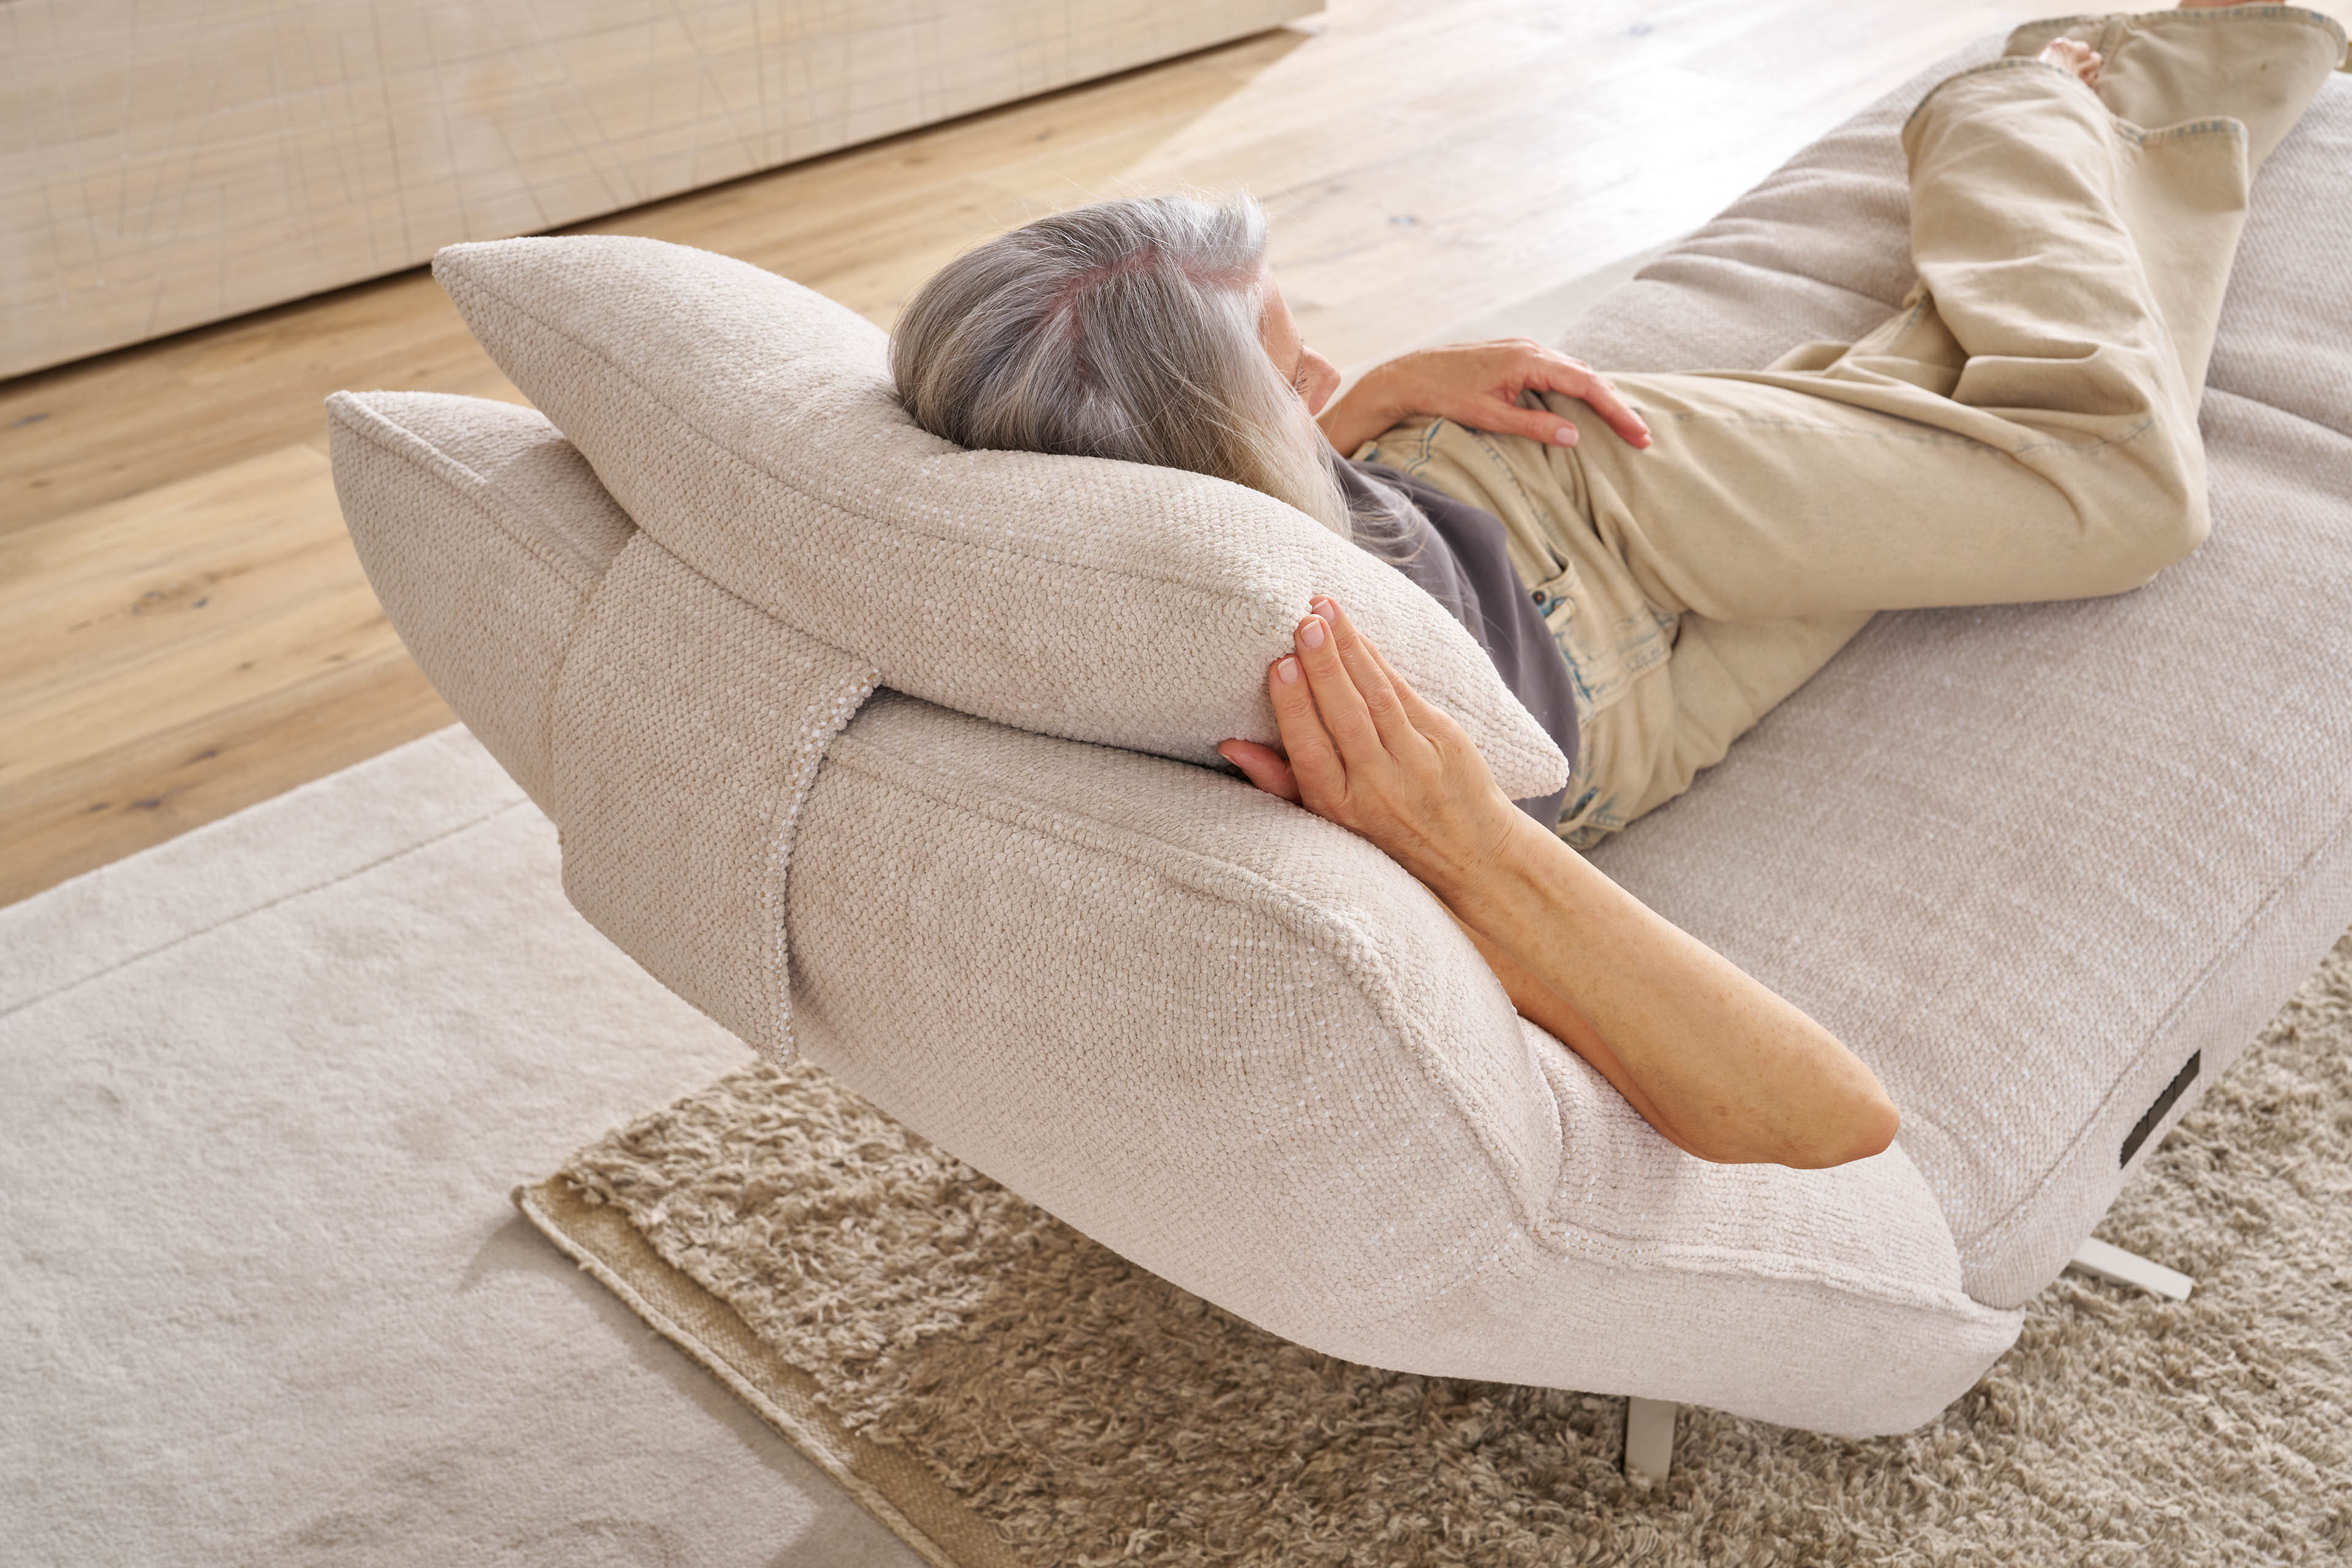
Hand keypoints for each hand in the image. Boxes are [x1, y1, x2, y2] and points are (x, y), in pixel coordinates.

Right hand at [1216, 594, 1530, 897]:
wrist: (1470, 852)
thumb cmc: (1385, 831)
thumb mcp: (1326, 818)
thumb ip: (1278, 779)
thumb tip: (1229, 744)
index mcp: (1340, 806)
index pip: (1312, 750)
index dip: (1295, 706)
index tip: (1280, 664)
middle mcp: (1379, 786)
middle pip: (1346, 716)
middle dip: (1324, 666)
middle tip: (1303, 622)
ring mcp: (1416, 761)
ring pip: (1377, 696)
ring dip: (1349, 648)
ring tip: (1324, 610)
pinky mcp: (1445, 740)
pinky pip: (1404, 691)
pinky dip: (1377, 658)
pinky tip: (1355, 632)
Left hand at [1315, 338, 1650, 456]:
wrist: (1408, 376)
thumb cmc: (1443, 396)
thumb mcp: (1489, 417)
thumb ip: (1533, 426)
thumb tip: (1574, 436)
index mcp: (1529, 361)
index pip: (1587, 385)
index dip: (1616, 411)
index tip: (1638, 434)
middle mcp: (1530, 349)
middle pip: (1587, 375)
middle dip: (1614, 405)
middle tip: (1638, 435)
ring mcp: (1522, 349)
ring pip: (1572, 370)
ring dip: (1596, 395)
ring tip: (1619, 423)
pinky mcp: (1513, 356)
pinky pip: (1555, 370)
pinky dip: (1575, 387)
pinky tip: (1582, 405)